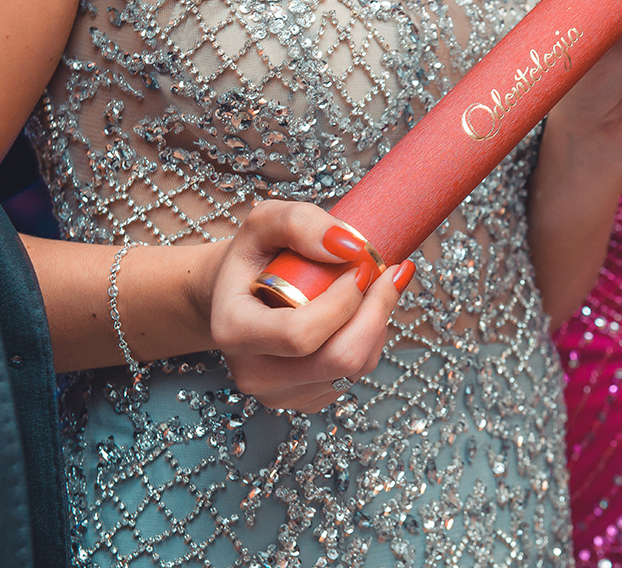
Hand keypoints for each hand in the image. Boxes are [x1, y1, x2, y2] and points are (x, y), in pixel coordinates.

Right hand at [203, 200, 414, 412]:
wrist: (235, 293)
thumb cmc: (251, 257)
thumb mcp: (263, 222)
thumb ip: (300, 223)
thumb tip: (349, 248)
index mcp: (234, 331)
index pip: (302, 333)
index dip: (344, 301)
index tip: (362, 266)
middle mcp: (254, 373)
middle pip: (339, 358)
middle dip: (376, 311)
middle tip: (387, 273)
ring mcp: (281, 393)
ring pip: (355, 368)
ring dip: (378, 322)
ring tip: (376, 286)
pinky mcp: (306, 399)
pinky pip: (355, 374)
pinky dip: (370, 339)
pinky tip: (361, 312)